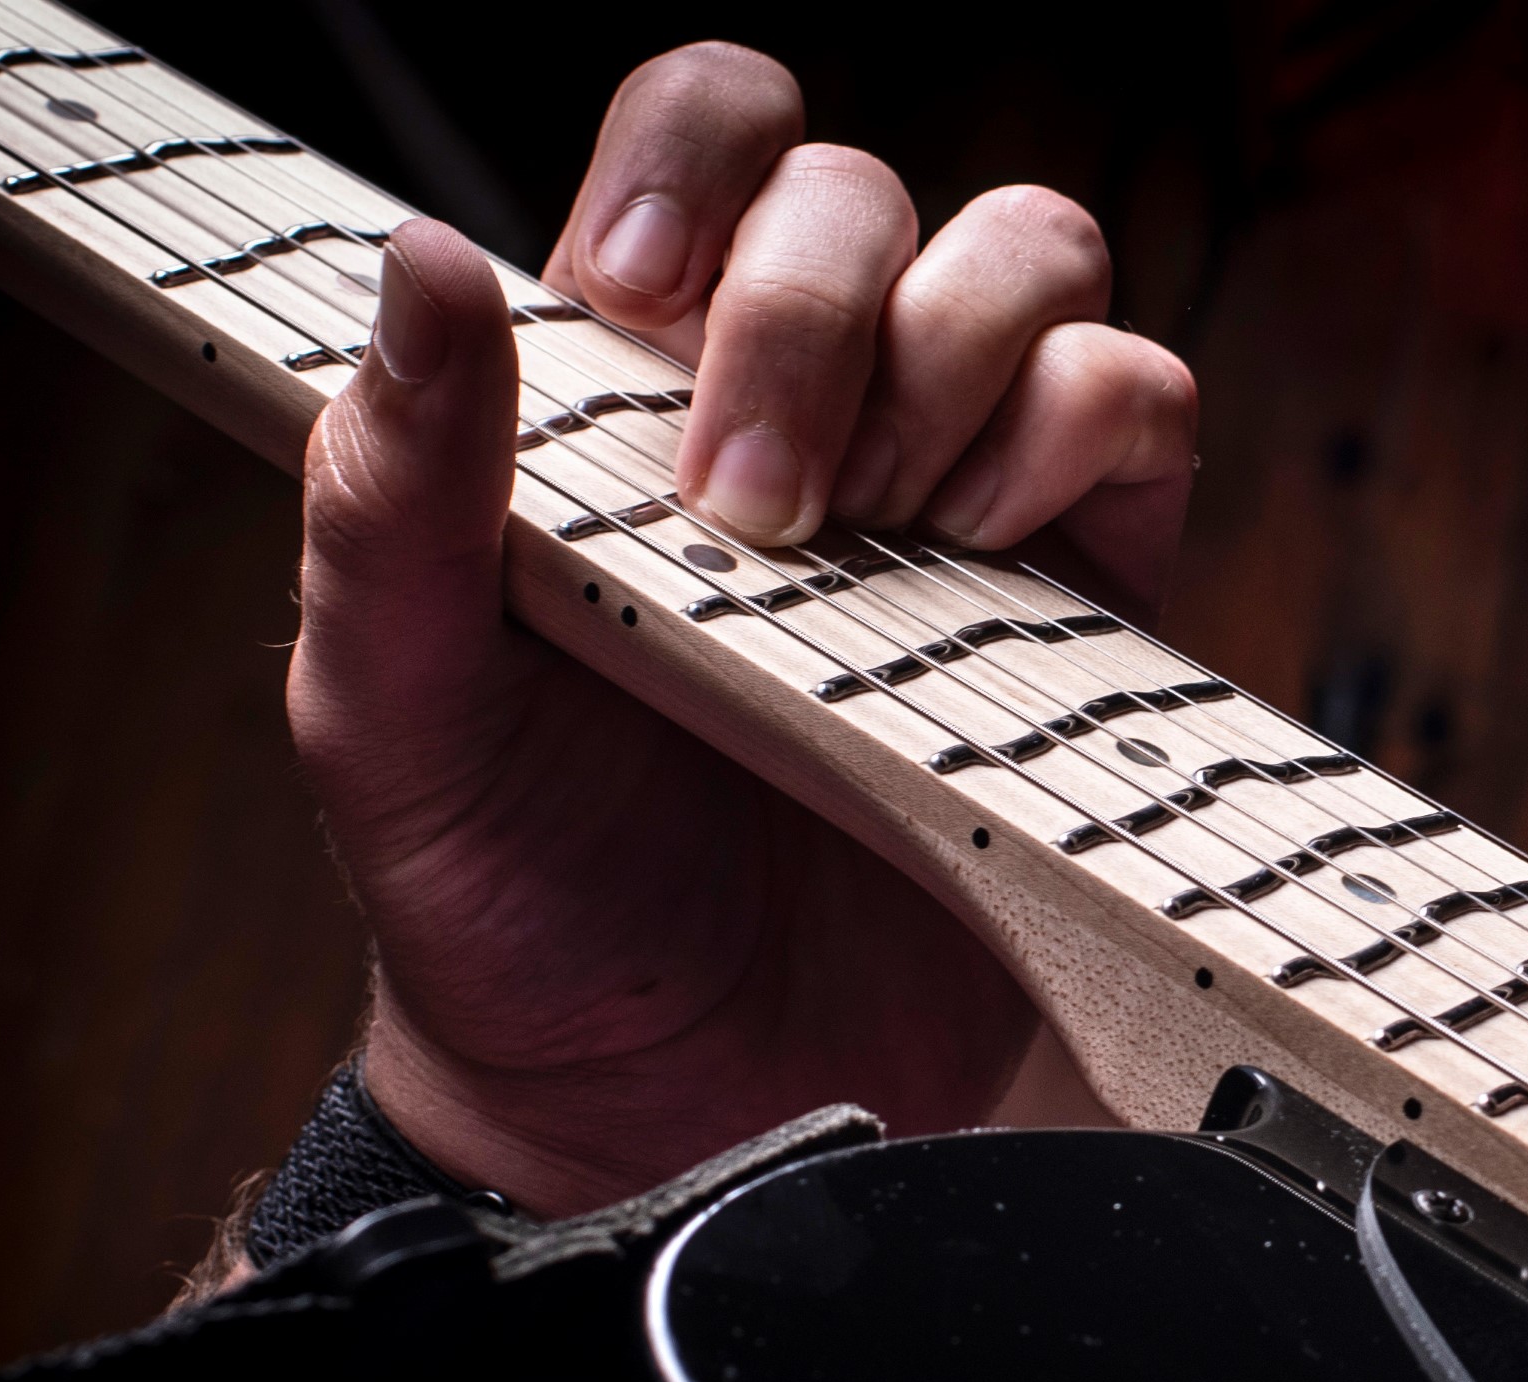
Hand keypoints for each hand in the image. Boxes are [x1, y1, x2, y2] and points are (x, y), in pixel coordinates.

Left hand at [290, 44, 1196, 1218]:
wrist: (671, 1101)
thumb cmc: (517, 896)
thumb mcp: (396, 702)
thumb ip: (389, 486)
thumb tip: (425, 258)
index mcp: (627, 385)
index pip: (706, 133)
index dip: (702, 156)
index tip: (642, 289)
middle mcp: (807, 405)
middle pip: (870, 189)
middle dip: (813, 319)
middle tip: (752, 512)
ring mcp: (955, 486)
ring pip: (1031, 255)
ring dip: (955, 361)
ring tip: (882, 530)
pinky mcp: (1079, 590)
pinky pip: (1138, 406)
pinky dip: (1078, 438)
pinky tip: (983, 554)